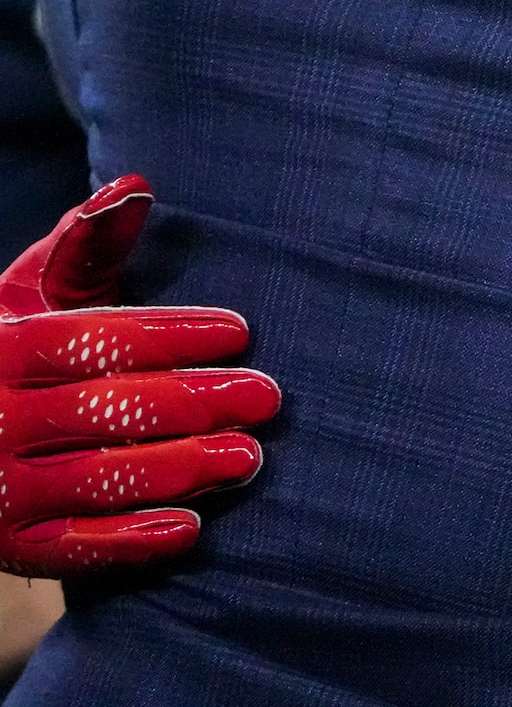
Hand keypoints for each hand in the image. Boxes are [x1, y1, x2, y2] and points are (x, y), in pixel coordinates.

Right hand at [0, 176, 279, 575]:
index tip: (242, 331)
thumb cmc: (5, 352)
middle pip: (109, 409)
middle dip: (194, 401)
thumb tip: (136, 185)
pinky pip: (72, 547)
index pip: (98, 341)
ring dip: (178, 469)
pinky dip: (129, 541)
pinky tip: (188, 528)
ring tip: (247, 456)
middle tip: (265, 397)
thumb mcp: (29, 295)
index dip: (173, 335)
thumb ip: (86, 245)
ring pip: (98, 478)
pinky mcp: (8, 545)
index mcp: (3, 349)